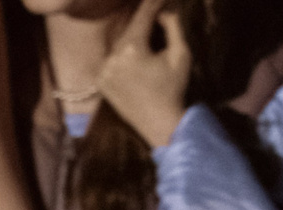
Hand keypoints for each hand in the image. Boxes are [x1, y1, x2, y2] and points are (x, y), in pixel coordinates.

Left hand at [97, 0, 190, 149]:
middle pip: (129, 29)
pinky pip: (112, 59)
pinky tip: (134, 54)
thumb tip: (163, 10)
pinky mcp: (101, 81)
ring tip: (146, 31)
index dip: (152, 3)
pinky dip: (122, 54)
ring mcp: (103, 70)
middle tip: (155, 11)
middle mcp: (113, 57)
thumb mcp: (180, 54)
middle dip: (142, 20)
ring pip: (119, 44)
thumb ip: (173, 26)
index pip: (142, 16)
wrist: (159, 123)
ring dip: (132, 37)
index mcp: (132, 48)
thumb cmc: (173, 89)